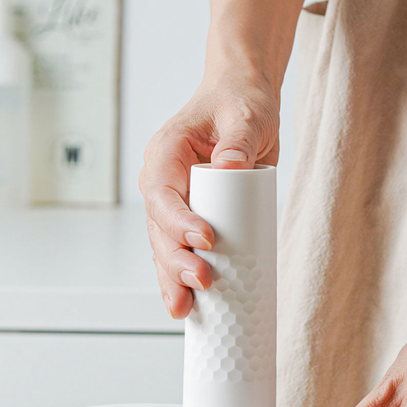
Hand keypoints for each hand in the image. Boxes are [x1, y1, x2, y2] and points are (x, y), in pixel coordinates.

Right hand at [139, 74, 279, 318]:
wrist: (243, 99)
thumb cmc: (240, 101)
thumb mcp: (246, 114)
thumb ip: (239, 138)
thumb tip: (230, 167)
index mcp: (165, 154)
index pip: (162, 194)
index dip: (179, 221)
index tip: (205, 239)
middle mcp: (163, 181)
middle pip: (159, 229)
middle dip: (175, 260)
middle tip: (202, 280)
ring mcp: (177, 202)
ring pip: (165, 247)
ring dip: (173, 278)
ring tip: (186, 307)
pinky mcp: (193, 216)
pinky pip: (181, 250)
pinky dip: (182, 276)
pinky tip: (188, 305)